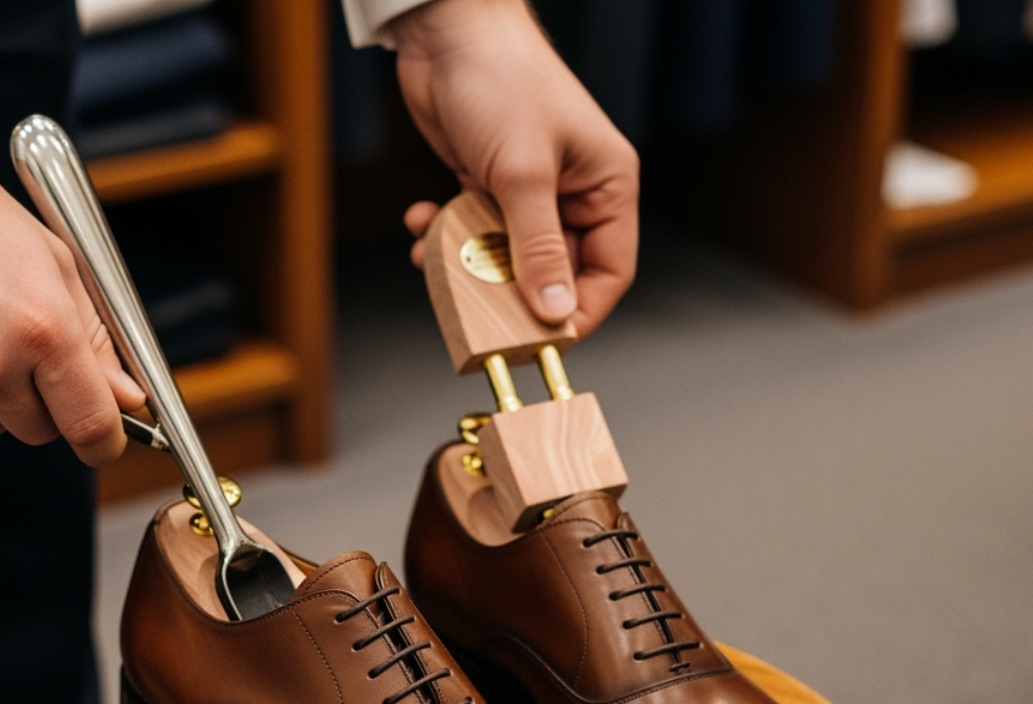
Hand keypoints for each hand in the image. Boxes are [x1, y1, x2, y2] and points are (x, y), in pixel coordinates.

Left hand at [389, 0, 638, 336]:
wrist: (446, 33)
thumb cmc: (502, 82)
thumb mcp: (523, 174)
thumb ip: (537, 248)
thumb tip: (554, 310)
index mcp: (607, 186)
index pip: (610, 271)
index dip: (579, 311)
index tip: (543, 340)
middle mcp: (573, 192)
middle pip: (553, 270)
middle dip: (510, 288)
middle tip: (475, 305)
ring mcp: (529, 190)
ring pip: (505, 255)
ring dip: (467, 262)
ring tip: (435, 254)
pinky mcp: (488, 184)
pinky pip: (473, 231)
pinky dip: (445, 236)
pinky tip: (422, 222)